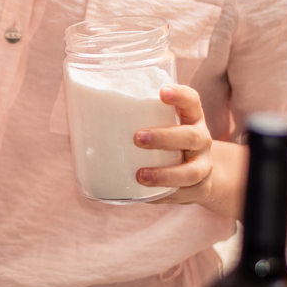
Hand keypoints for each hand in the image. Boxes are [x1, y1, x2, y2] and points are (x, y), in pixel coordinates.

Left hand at [133, 85, 218, 205]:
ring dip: (165, 174)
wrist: (200, 173)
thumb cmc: (168, 144)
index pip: (191, 101)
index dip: (180, 95)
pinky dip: (165, 194)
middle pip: (191, 136)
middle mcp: (201, 140)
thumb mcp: (160, 126)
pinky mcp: (200, 188)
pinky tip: (146, 194)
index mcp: (191, 119)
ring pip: (191, 171)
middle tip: (137, 138)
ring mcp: (203, 165)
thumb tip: (82, 117)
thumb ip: (134, 120)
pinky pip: (185, 194)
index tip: (162, 91)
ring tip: (140, 175)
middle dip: (164, 138)